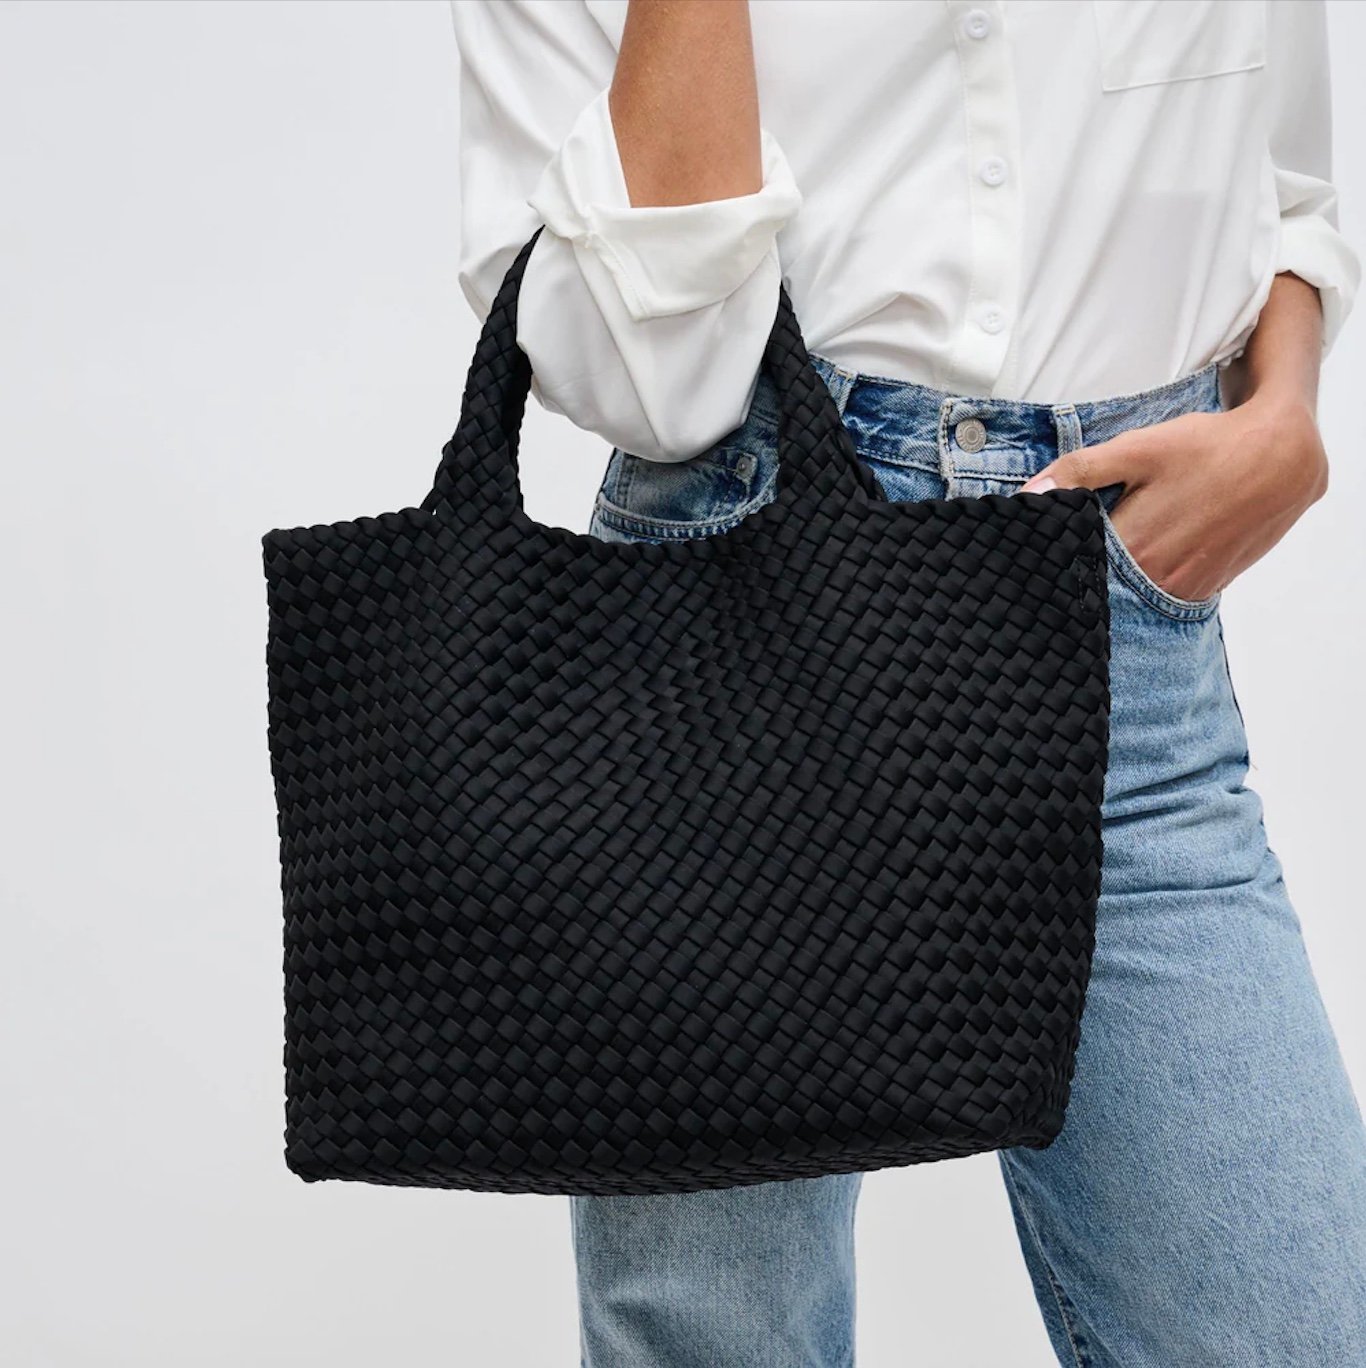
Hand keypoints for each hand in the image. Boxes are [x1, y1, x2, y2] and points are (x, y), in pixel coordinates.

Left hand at [1019, 393, 1327, 603]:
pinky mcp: (1207, 588)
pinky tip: (1147, 555)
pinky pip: (1162, 594)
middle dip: (1080, 570)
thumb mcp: (1140, 448)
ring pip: (1131, 594)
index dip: (1052, 558)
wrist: (1284, 458)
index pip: (1072, 565)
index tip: (1035, 552)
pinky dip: (1147, 581)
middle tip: (1066, 553)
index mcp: (1132, 549)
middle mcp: (1156, 580)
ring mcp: (1185, 589)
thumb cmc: (1209, 448)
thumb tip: (1029, 493)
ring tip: (1107, 552)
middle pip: (1100, 584)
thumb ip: (1081, 471)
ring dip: (1114, 580)